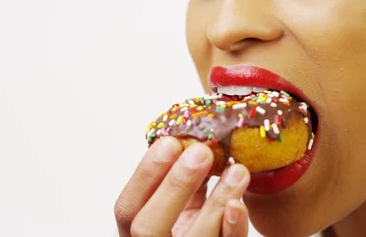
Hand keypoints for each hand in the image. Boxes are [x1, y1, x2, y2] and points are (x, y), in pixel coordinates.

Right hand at [114, 136, 250, 236]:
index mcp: (140, 232)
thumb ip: (177, 183)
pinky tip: (238, 204)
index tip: (170, 142)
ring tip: (237, 170)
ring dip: (217, 199)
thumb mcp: (175, 207)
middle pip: (149, 226)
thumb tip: (191, 139)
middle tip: (201, 152)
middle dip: (174, 185)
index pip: (127, 208)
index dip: (145, 175)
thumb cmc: (191, 226)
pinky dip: (233, 227)